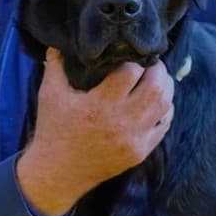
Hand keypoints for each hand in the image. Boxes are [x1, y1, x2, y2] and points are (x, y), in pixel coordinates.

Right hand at [15, 47, 174, 215]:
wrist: (58, 173)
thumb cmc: (53, 130)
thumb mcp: (49, 94)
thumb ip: (57, 65)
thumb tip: (58, 41)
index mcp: (99, 105)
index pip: (131, 72)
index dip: (132, 60)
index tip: (129, 56)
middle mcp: (121, 122)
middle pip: (157, 87)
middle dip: (158, 70)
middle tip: (152, 63)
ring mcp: (134, 139)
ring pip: (165, 106)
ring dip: (165, 88)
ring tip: (157, 79)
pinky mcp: (140, 152)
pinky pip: (164, 127)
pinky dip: (165, 111)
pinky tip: (158, 102)